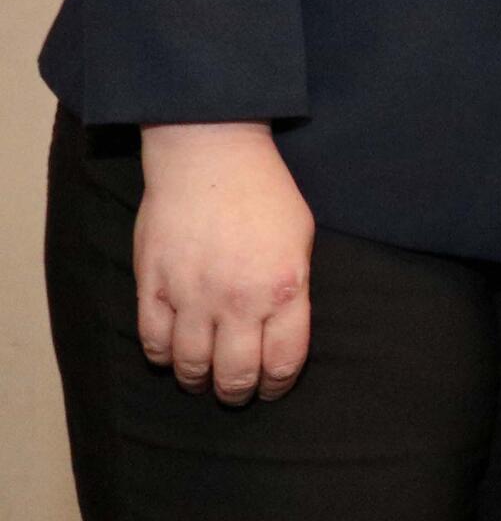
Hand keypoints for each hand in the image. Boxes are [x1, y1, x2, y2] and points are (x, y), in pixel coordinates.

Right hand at [136, 121, 315, 404]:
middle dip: (238, 392)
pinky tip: (173, 353)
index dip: (278, 385)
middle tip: (236, 390)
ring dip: (198, 380)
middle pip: (235, 376)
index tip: (273, 387)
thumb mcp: (301, 238)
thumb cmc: (264, 193)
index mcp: (284, 289)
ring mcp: (192, 295)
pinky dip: (163, 356)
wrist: (211, 154)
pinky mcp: (154, 285)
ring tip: (203, 377)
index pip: (284, 362)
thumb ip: (293, 289)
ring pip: (190, 367)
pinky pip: (153, 342)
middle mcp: (238, 300)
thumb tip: (283, 332)